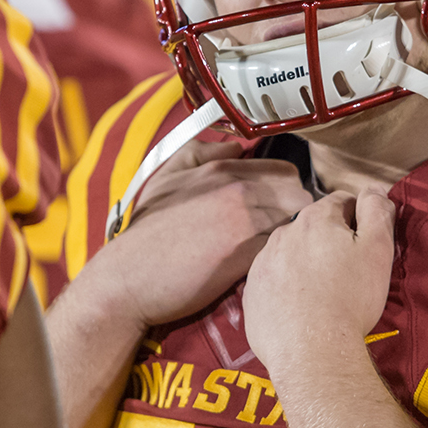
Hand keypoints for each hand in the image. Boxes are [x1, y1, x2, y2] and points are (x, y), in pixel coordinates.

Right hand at [93, 139, 311, 328]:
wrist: (128, 279)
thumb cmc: (145, 233)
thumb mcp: (166, 178)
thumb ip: (201, 153)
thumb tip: (236, 147)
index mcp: (221, 170)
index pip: (285, 172)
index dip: (287, 192)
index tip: (279, 210)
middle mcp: (237, 190)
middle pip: (299, 194)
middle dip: (296, 212)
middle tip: (282, 233)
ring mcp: (243, 222)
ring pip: (295, 221)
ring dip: (291, 236)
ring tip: (278, 251)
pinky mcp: (245, 256)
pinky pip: (280, 248)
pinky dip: (279, 256)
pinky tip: (267, 267)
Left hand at [243, 188, 395, 373]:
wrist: (312, 352)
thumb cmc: (350, 300)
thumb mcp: (377, 251)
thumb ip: (376, 211)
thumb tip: (372, 189)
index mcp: (314, 219)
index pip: (341, 202)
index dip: (358, 220)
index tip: (365, 245)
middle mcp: (282, 234)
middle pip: (313, 227)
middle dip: (329, 242)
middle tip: (347, 274)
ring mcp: (262, 264)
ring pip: (290, 253)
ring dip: (305, 263)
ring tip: (323, 294)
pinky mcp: (251, 293)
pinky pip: (273, 281)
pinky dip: (286, 288)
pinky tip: (300, 309)